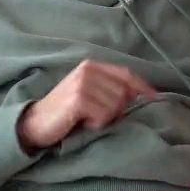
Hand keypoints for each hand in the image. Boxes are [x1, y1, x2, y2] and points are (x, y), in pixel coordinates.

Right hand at [17, 59, 155, 150]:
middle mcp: (88, 70)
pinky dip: (95, 124)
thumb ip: (110, 89)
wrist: (35, 123)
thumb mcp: (89, 94)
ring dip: (104, 118)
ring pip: (115, 106)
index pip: (126, 74)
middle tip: (94, 116)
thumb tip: (138, 94)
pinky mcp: (79, 99)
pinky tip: (81, 122)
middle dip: (115, 110)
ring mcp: (83, 83)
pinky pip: (104, 116)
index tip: (155, 97)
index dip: (142, 86)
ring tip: (86, 118)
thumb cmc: (65, 112)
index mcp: (91, 66)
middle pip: (124, 93)